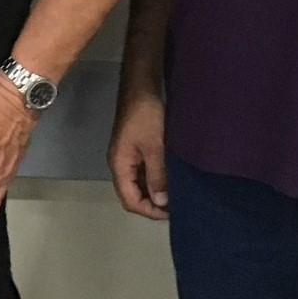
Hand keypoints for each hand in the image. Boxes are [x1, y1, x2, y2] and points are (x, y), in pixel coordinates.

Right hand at [108, 90, 168, 219]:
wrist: (141, 86)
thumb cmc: (146, 116)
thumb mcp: (154, 147)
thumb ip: (157, 176)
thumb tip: (161, 202)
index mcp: (119, 165)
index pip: (130, 200)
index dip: (150, 211)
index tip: (172, 213)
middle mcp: (120, 163)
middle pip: (133, 193)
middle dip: (154, 203)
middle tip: (178, 205)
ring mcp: (128, 155)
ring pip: (140, 182)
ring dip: (156, 190)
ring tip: (178, 193)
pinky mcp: (137, 147)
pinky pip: (144, 170)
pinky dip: (156, 177)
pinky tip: (172, 177)